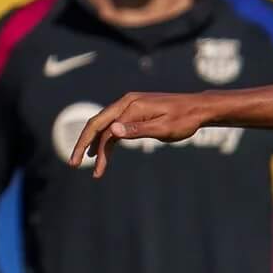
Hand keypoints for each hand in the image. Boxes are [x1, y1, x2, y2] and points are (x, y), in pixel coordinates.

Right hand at [71, 93, 204, 175]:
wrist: (199, 108)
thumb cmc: (184, 119)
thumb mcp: (163, 128)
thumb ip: (138, 130)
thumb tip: (112, 131)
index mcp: (131, 106)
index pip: (103, 128)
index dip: (93, 148)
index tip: (92, 169)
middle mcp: (127, 103)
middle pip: (97, 124)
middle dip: (84, 144)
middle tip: (74, 163)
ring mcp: (130, 106)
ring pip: (105, 125)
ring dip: (96, 144)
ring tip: (93, 164)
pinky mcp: (135, 112)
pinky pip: (115, 125)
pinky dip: (108, 139)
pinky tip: (104, 152)